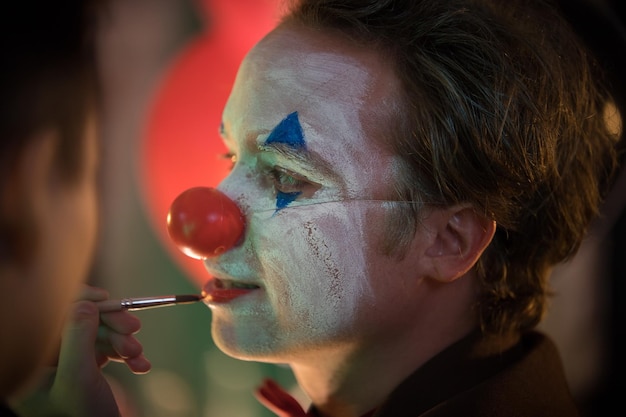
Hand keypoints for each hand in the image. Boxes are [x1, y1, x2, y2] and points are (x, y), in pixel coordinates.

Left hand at [49, 285, 151, 416]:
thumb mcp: (78, 380)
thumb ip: (78, 337)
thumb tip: (86, 304)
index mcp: (33, 361)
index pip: (53, 316)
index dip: (80, 302)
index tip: (108, 300)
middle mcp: (48, 361)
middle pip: (80, 322)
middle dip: (112, 324)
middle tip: (135, 328)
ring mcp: (68, 366)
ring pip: (98, 334)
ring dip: (124, 341)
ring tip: (138, 356)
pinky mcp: (87, 372)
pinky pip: (108, 351)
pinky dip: (127, 356)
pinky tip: (141, 366)